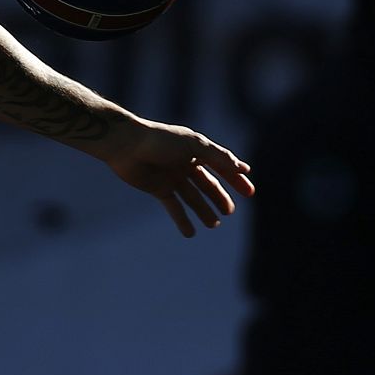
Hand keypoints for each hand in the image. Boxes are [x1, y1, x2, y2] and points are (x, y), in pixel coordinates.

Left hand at [102, 118, 255, 236]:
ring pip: (192, 197)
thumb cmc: (159, 140)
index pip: (221, 165)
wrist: (125, 145)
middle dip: (219, 197)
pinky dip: (182, 220)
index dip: (235, 178)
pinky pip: (174, 206)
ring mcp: (171, 177)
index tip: (249, 192)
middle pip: (207, 183)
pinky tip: (190, 233)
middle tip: (229, 211)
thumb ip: (218, 157)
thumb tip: (243, 168)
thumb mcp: (193, 145)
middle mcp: (184, 163)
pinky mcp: (157, 188)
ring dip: (203, 210)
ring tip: (213, 224)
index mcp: (195, 150)